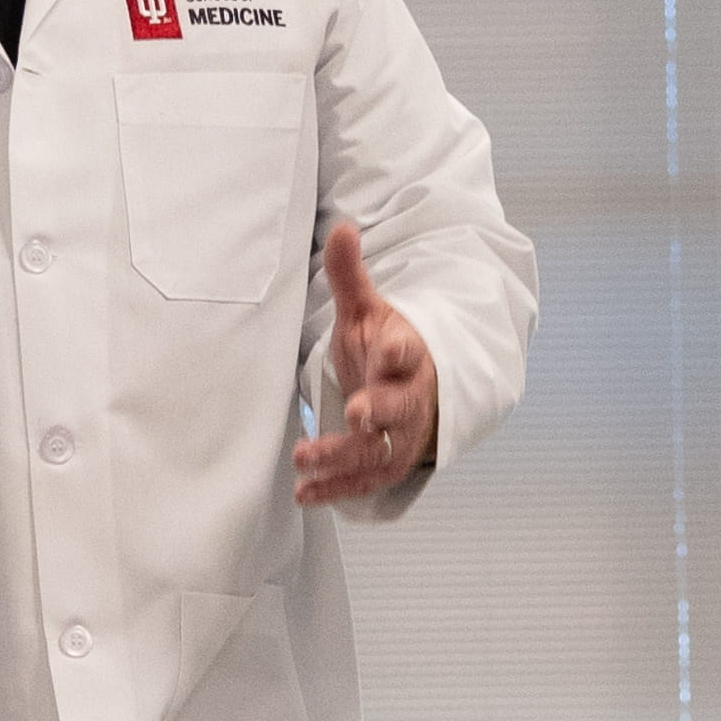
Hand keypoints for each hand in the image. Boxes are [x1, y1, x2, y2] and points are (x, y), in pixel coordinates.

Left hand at [291, 216, 437, 505]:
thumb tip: (342, 227)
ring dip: (343, 457)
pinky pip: (364, 480)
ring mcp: (400, 435)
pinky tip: (304, 493)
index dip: (400, 351)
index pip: (409, 351)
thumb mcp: (368, 311)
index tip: (390, 348)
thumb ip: (351, 276)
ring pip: (379, 450)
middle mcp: (410, 398)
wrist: (416, 392)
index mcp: (408, 355)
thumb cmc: (385, 349)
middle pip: (401, 406)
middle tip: (357, 412)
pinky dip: (335, 489)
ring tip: (305, 458)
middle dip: (380, 410)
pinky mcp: (387, 463)